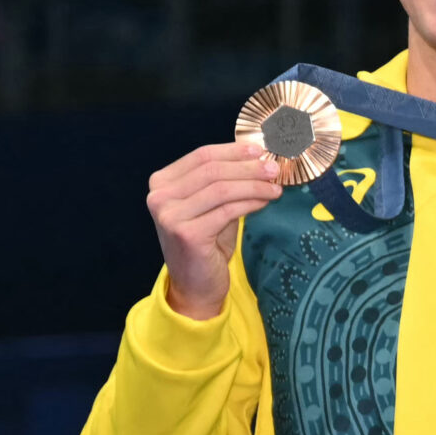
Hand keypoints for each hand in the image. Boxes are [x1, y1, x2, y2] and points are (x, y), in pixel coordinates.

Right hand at [149, 142, 284, 319]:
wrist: (195, 283)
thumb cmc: (207, 240)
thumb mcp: (213, 204)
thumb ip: (226, 180)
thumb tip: (260, 156)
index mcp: (161, 182)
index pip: (202, 155)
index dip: (235, 151)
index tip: (262, 150)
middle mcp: (159, 197)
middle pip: (213, 170)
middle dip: (249, 167)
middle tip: (275, 169)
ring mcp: (169, 216)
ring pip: (222, 189)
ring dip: (254, 185)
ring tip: (276, 187)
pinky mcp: (186, 234)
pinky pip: (228, 210)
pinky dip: (251, 202)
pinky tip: (265, 202)